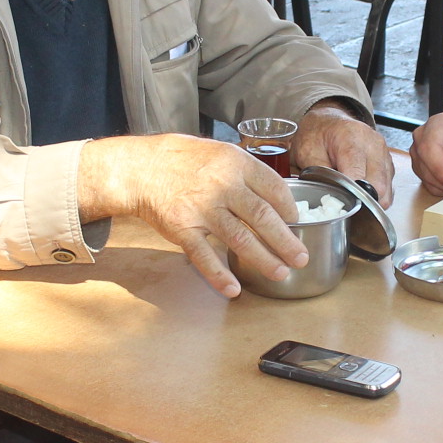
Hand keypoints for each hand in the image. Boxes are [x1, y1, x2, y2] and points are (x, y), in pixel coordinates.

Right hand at [79, 132, 304, 294]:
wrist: (143, 168)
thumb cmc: (187, 161)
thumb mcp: (222, 153)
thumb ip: (248, 174)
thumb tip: (279, 200)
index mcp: (236, 164)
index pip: (274, 189)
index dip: (290, 209)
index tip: (296, 222)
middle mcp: (222, 186)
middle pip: (263, 218)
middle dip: (286, 241)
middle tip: (300, 258)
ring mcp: (202, 209)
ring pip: (240, 239)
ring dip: (263, 259)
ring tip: (280, 273)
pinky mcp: (183, 229)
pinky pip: (204, 256)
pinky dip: (219, 275)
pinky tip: (234, 289)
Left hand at [292, 103, 392, 201]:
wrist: (328, 122)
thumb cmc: (317, 135)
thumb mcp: (307, 151)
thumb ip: (318, 174)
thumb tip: (331, 195)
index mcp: (352, 138)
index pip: (359, 174)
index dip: (351, 194)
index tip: (342, 204)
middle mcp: (373, 145)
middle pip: (378, 186)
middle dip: (362, 201)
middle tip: (345, 204)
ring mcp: (384, 154)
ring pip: (386, 190)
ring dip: (370, 199)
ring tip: (352, 196)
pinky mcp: (388, 163)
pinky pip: (388, 188)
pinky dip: (376, 196)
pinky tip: (360, 191)